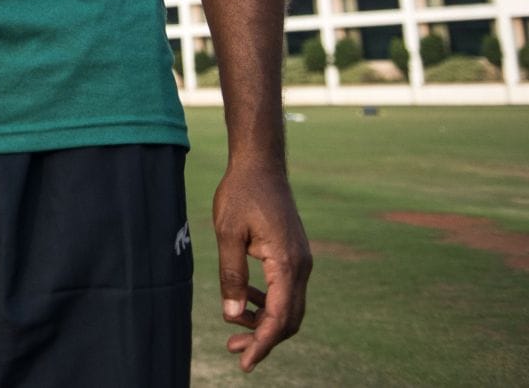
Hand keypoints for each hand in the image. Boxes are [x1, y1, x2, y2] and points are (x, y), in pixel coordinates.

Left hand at [213, 160, 311, 371]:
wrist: (260, 164)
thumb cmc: (241, 193)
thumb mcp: (227, 233)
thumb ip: (231, 275)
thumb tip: (233, 315)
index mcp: (287, 263)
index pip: (279, 317)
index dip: (263, 344)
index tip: (245, 364)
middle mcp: (301, 266)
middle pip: (289, 319)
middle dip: (263, 339)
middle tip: (233, 349)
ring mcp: (301, 260)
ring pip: (289, 306)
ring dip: (265, 322)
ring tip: (233, 330)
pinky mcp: (294, 255)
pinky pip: (286, 290)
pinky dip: (268, 303)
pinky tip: (246, 302)